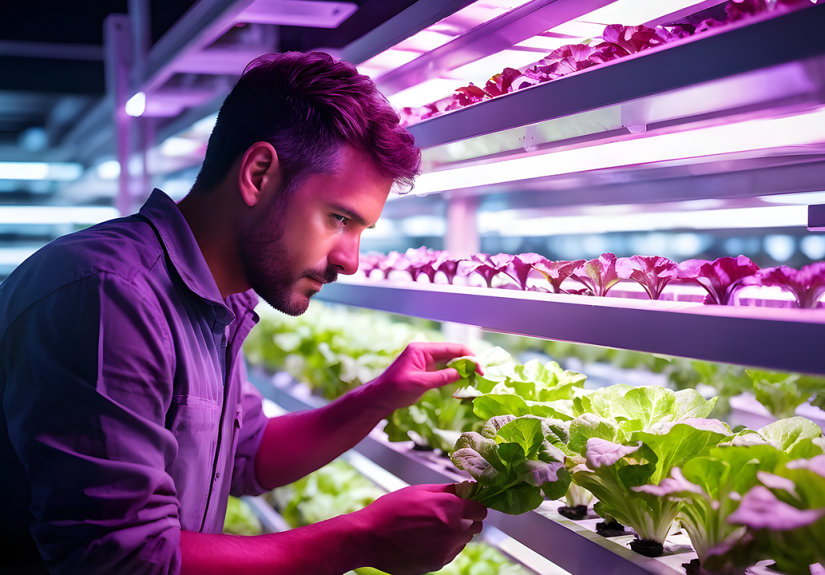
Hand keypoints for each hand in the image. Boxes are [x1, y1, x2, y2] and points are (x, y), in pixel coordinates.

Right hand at [350, 484, 486, 574]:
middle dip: (466, 518)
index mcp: (449, 509)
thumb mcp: (419, 491)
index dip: (475, 505)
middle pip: (475, 526)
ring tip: (432, 526)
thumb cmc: (391, 510)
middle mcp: (451, 532)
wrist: (368, 538)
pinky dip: (445, 545)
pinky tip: (426, 538)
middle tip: (448, 513)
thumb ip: (447, 490)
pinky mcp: (436, 564)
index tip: (467, 503)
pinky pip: (451, 552)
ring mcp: (444, 551)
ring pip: (463, 540)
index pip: (481, 510)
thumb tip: (468, 488)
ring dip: (456, 533)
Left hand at [367, 342, 478, 412]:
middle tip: (480, 375)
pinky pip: (443, 371)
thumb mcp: (420, 383)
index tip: (479, 368)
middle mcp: (425, 353)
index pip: (451, 348)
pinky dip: (453, 376)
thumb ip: (441, 377)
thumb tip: (461, 373)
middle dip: (467, 363)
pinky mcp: (425, 372)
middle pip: (452, 354)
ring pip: (449, 362)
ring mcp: (425, 362)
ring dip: (461, 370)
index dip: (468, 357)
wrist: (379, 398)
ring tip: (474, 379)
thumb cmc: (394, 389)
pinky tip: (462, 382)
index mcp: (422, 349)